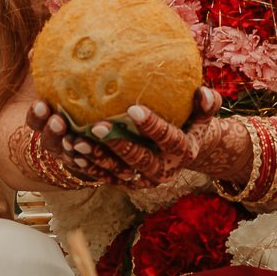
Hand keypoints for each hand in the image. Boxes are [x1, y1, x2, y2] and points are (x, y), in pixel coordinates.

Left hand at [28, 90, 228, 188]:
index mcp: (183, 151)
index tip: (134, 108)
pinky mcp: (124, 183)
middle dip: (117, 145)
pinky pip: (103, 176)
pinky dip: (87, 166)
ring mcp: (142, 179)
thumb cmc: (191, 123)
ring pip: (116, 172)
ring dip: (95, 158)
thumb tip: (203, 93)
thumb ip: (207, 104)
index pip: (168, 138)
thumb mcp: (203, 115)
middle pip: (138, 160)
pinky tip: (69, 151)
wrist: (184, 153)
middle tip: (97, 126)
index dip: (152, 126)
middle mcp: (162, 170)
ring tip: (76, 141)